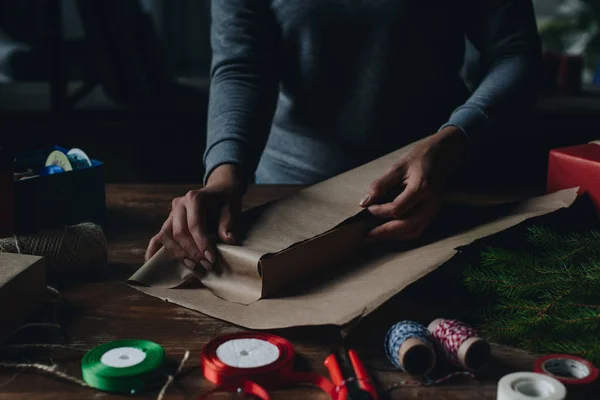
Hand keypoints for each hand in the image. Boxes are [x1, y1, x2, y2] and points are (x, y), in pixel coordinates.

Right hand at [145, 164, 244, 270]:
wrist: (219, 188)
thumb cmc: (226, 199)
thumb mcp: (232, 208)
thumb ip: (228, 224)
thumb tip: (228, 240)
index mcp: (195, 197)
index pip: (194, 224)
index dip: (202, 243)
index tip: (212, 259)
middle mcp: (180, 204)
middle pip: (179, 232)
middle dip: (192, 252)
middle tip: (207, 265)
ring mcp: (172, 212)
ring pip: (167, 236)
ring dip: (179, 254)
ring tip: (194, 266)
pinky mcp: (169, 221)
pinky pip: (158, 236)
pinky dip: (154, 249)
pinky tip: (152, 261)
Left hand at [360, 127, 466, 241]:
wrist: (443, 154)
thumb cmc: (420, 157)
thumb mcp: (398, 167)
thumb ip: (381, 184)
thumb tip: (364, 202)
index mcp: (421, 188)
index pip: (397, 208)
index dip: (380, 211)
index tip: (368, 208)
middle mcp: (431, 202)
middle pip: (407, 225)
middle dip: (384, 232)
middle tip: (366, 236)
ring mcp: (434, 209)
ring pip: (414, 231)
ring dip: (393, 237)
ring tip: (375, 237)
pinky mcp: (434, 212)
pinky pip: (419, 229)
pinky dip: (403, 234)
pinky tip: (390, 232)